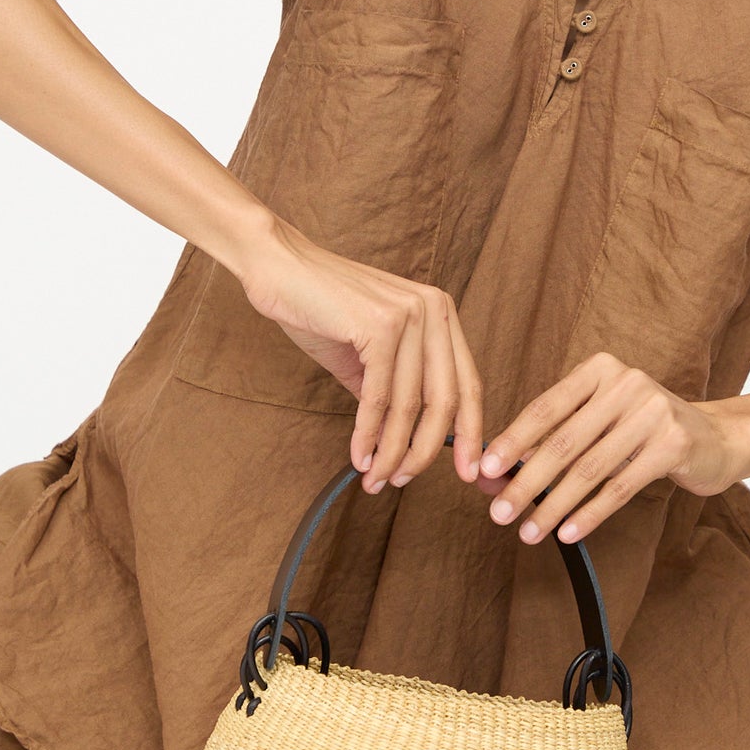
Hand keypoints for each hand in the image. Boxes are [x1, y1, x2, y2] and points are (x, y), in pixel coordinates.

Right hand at [236, 215, 482, 492]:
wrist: (279, 267)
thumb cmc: (320, 308)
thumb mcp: (368, 353)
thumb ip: (393, 389)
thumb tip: (406, 441)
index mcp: (440, 315)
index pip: (467, 384)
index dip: (470, 433)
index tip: (465, 472)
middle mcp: (435, 311)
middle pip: (445, 400)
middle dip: (427, 451)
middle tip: (405, 482)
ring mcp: (410, 315)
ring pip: (409, 404)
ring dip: (392, 451)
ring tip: (377, 479)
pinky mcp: (380, 326)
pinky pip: (378, 396)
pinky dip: (369, 434)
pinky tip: (360, 457)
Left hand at [476, 352, 749, 543]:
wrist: (715, 438)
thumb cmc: (644, 432)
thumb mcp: (601, 424)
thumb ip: (553, 442)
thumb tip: (496, 475)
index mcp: (599, 370)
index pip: (545, 408)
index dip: (512, 441)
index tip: (484, 471)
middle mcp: (626, 383)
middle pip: (563, 441)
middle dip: (526, 482)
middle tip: (498, 513)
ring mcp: (653, 411)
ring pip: (589, 468)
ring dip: (553, 505)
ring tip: (528, 532)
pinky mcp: (673, 444)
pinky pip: (621, 486)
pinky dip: (589, 513)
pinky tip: (567, 532)